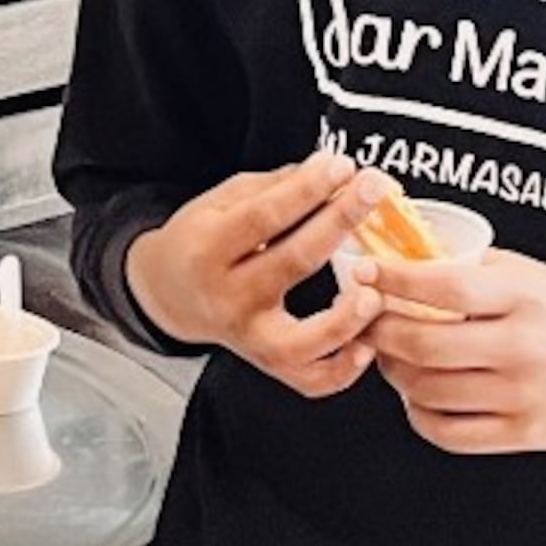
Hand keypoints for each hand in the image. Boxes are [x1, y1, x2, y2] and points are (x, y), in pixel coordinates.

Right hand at [123, 157, 399, 399]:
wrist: (169, 292)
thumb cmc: (202, 239)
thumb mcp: (223, 201)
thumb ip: (275, 188)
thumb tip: (334, 172)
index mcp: (207, 247)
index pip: (264, 216)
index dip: (306, 189)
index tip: (341, 165)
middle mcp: (227, 297)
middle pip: (292, 262)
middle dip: (339, 221)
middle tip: (373, 189)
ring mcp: (249, 337)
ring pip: (302, 339)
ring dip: (346, 317)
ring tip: (376, 289)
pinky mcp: (268, 363)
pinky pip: (310, 380)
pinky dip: (342, 370)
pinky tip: (366, 344)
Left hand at [354, 246, 545, 454]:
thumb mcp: (538, 275)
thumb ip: (478, 270)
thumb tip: (411, 261)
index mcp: (524, 298)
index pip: (442, 288)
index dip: (392, 280)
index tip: (362, 271)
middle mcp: (521, 348)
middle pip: (423, 345)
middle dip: (378, 331)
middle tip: (364, 319)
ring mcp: (521, 396)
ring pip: (427, 391)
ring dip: (392, 372)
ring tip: (388, 355)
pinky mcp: (523, 434)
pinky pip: (448, 432)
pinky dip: (418, 414)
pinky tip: (417, 395)